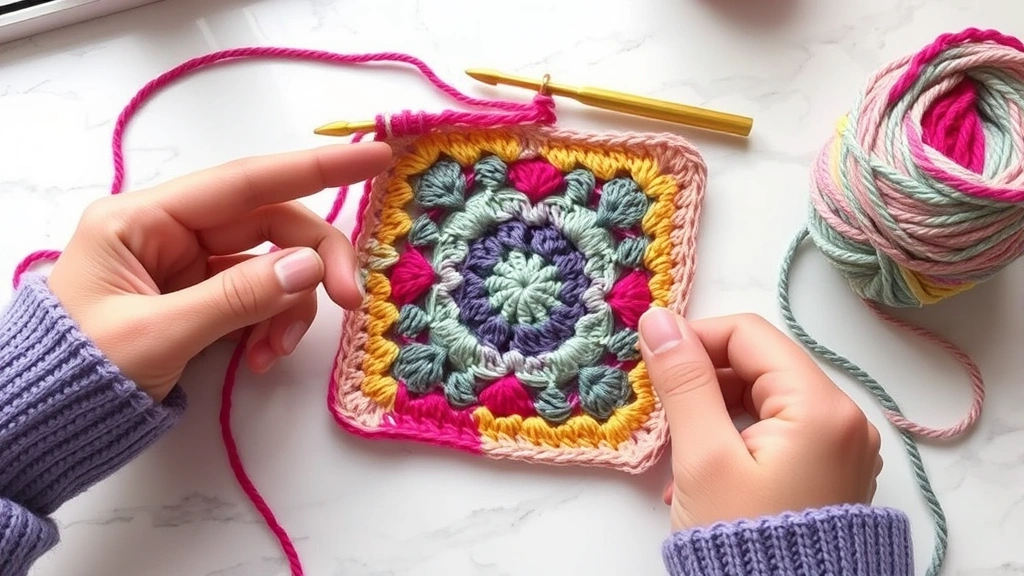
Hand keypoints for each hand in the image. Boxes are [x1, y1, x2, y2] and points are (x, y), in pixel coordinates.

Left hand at [46, 142, 391, 401]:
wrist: (42, 424)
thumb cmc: (79, 374)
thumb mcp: (157, 335)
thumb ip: (237, 296)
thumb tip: (309, 266)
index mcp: (142, 219)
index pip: (244, 182)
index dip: (313, 167)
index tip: (373, 157)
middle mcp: (169, 231)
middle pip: (269, 224)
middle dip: (314, 261)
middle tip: (350, 300)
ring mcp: (186, 265)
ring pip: (271, 264)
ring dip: (290, 306)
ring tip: (273, 353)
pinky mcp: (200, 298)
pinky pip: (258, 297)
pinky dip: (271, 325)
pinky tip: (259, 358)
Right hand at [637, 309, 881, 529]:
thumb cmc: (742, 542)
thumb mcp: (703, 456)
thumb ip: (683, 381)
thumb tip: (657, 319)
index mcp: (822, 408)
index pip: (749, 335)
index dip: (695, 339)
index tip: (653, 363)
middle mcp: (845, 421)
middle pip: (761, 367)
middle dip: (704, 382)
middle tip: (662, 415)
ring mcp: (842, 450)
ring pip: (765, 400)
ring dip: (715, 413)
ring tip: (680, 455)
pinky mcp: (830, 474)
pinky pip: (778, 434)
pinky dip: (737, 439)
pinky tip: (705, 473)